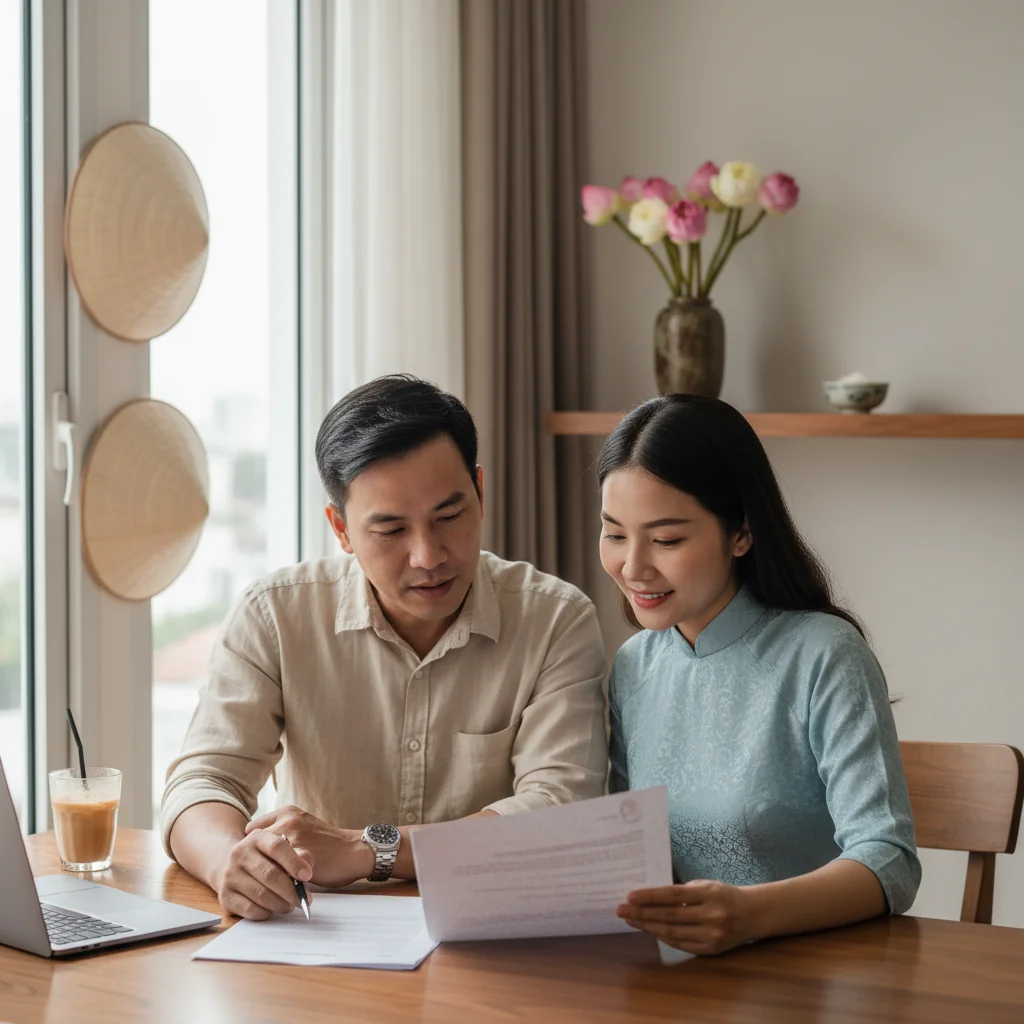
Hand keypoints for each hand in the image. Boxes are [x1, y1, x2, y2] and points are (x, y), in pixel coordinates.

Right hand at [213, 827, 314, 920]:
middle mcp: (239, 854)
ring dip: (281, 903)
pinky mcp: (225, 896)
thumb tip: (308, 866)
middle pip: (270, 874)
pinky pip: (250, 909)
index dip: (294, 862)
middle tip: (305, 899)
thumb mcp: (280, 849)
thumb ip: (297, 854)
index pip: (277, 847)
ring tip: (291, 905)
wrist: (234, 866)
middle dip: (291, 890)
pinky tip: (273, 910)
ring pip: (261, 894)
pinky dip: (266, 912)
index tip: (308, 875)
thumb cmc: (266, 859)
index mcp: (256, 837)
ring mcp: (230, 875)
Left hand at [246, 805, 374, 887]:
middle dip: (254, 861)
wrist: (354, 852)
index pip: (252, 830)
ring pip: (263, 861)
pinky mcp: (299, 857)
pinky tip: (280, 890)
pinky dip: (276, 883)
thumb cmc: (328, 843)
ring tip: (268, 886)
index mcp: (286, 812)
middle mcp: (287, 821)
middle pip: (253, 846)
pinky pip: (278, 873)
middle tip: (256, 876)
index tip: (257, 859)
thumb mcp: (304, 825)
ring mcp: (293, 838)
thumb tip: (256, 849)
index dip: (253, 847)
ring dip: (264, 874)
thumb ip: (282, 831)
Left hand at [617, 880, 756, 955]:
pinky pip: (681, 945)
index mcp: (709, 894)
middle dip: (642, 913)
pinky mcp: (711, 950)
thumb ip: (682, 892)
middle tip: (621, 910)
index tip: (630, 896)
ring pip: (672, 933)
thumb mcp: (706, 884)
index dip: (650, 897)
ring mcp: (712, 936)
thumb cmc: (724, 895)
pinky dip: (663, 937)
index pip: (673, 896)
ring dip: (648, 926)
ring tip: (630, 920)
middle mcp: (711, 916)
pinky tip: (649, 929)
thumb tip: (650, 896)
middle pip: (669, 916)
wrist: (753, 914)